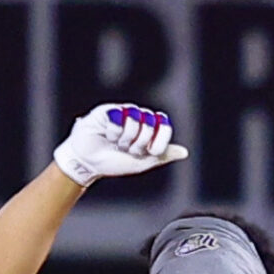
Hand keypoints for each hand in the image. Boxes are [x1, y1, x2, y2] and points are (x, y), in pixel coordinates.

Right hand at [52, 103, 188, 186]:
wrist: (89, 163)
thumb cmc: (114, 162)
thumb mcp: (142, 163)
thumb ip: (163, 155)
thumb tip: (184, 152)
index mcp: (149, 128)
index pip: (164, 126)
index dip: (159, 140)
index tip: (149, 152)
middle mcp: (138, 117)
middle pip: (150, 124)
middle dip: (139, 143)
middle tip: (128, 149)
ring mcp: (123, 112)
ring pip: (134, 120)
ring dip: (125, 139)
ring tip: (116, 143)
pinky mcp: (108, 110)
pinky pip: (118, 116)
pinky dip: (113, 131)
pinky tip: (107, 135)